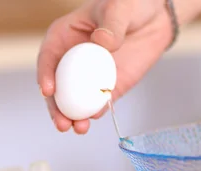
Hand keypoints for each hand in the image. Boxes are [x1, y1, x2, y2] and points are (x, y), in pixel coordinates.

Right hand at [38, 0, 173, 133]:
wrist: (156, 18)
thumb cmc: (131, 4)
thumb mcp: (119, 7)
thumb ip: (111, 24)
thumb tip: (102, 44)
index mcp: (64, 37)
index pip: (48, 58)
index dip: (45, 75)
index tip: (48, 90)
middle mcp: (72, 60)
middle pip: (58, 88)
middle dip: (56, 108)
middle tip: (62, 122)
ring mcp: (90, 77)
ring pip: (76, 101)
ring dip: (74, 117)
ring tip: (79, 128)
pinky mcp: (109, 87)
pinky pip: (99, 103)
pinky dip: (96, 112)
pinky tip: (96, 117)